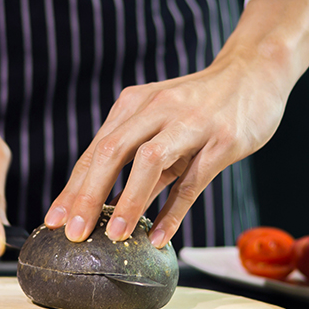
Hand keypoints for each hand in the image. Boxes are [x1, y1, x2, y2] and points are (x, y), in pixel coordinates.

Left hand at [43, 0, 308, 247]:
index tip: (53, 220)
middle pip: (112, 153)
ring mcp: (191, 123)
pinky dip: (173, 211)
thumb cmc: (202, 104)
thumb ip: (137, 155)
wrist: (255, 72)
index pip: (95, 151)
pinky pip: (193, 181)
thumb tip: (106, 201)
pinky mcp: (223, 140)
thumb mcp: (161, 120)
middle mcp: (158, 109)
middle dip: (88, 195)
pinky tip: (159, 237)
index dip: (72, 188)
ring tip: (113, 235)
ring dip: (128, 201)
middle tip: (73, 233)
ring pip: (150, 162)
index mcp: (134, 105)